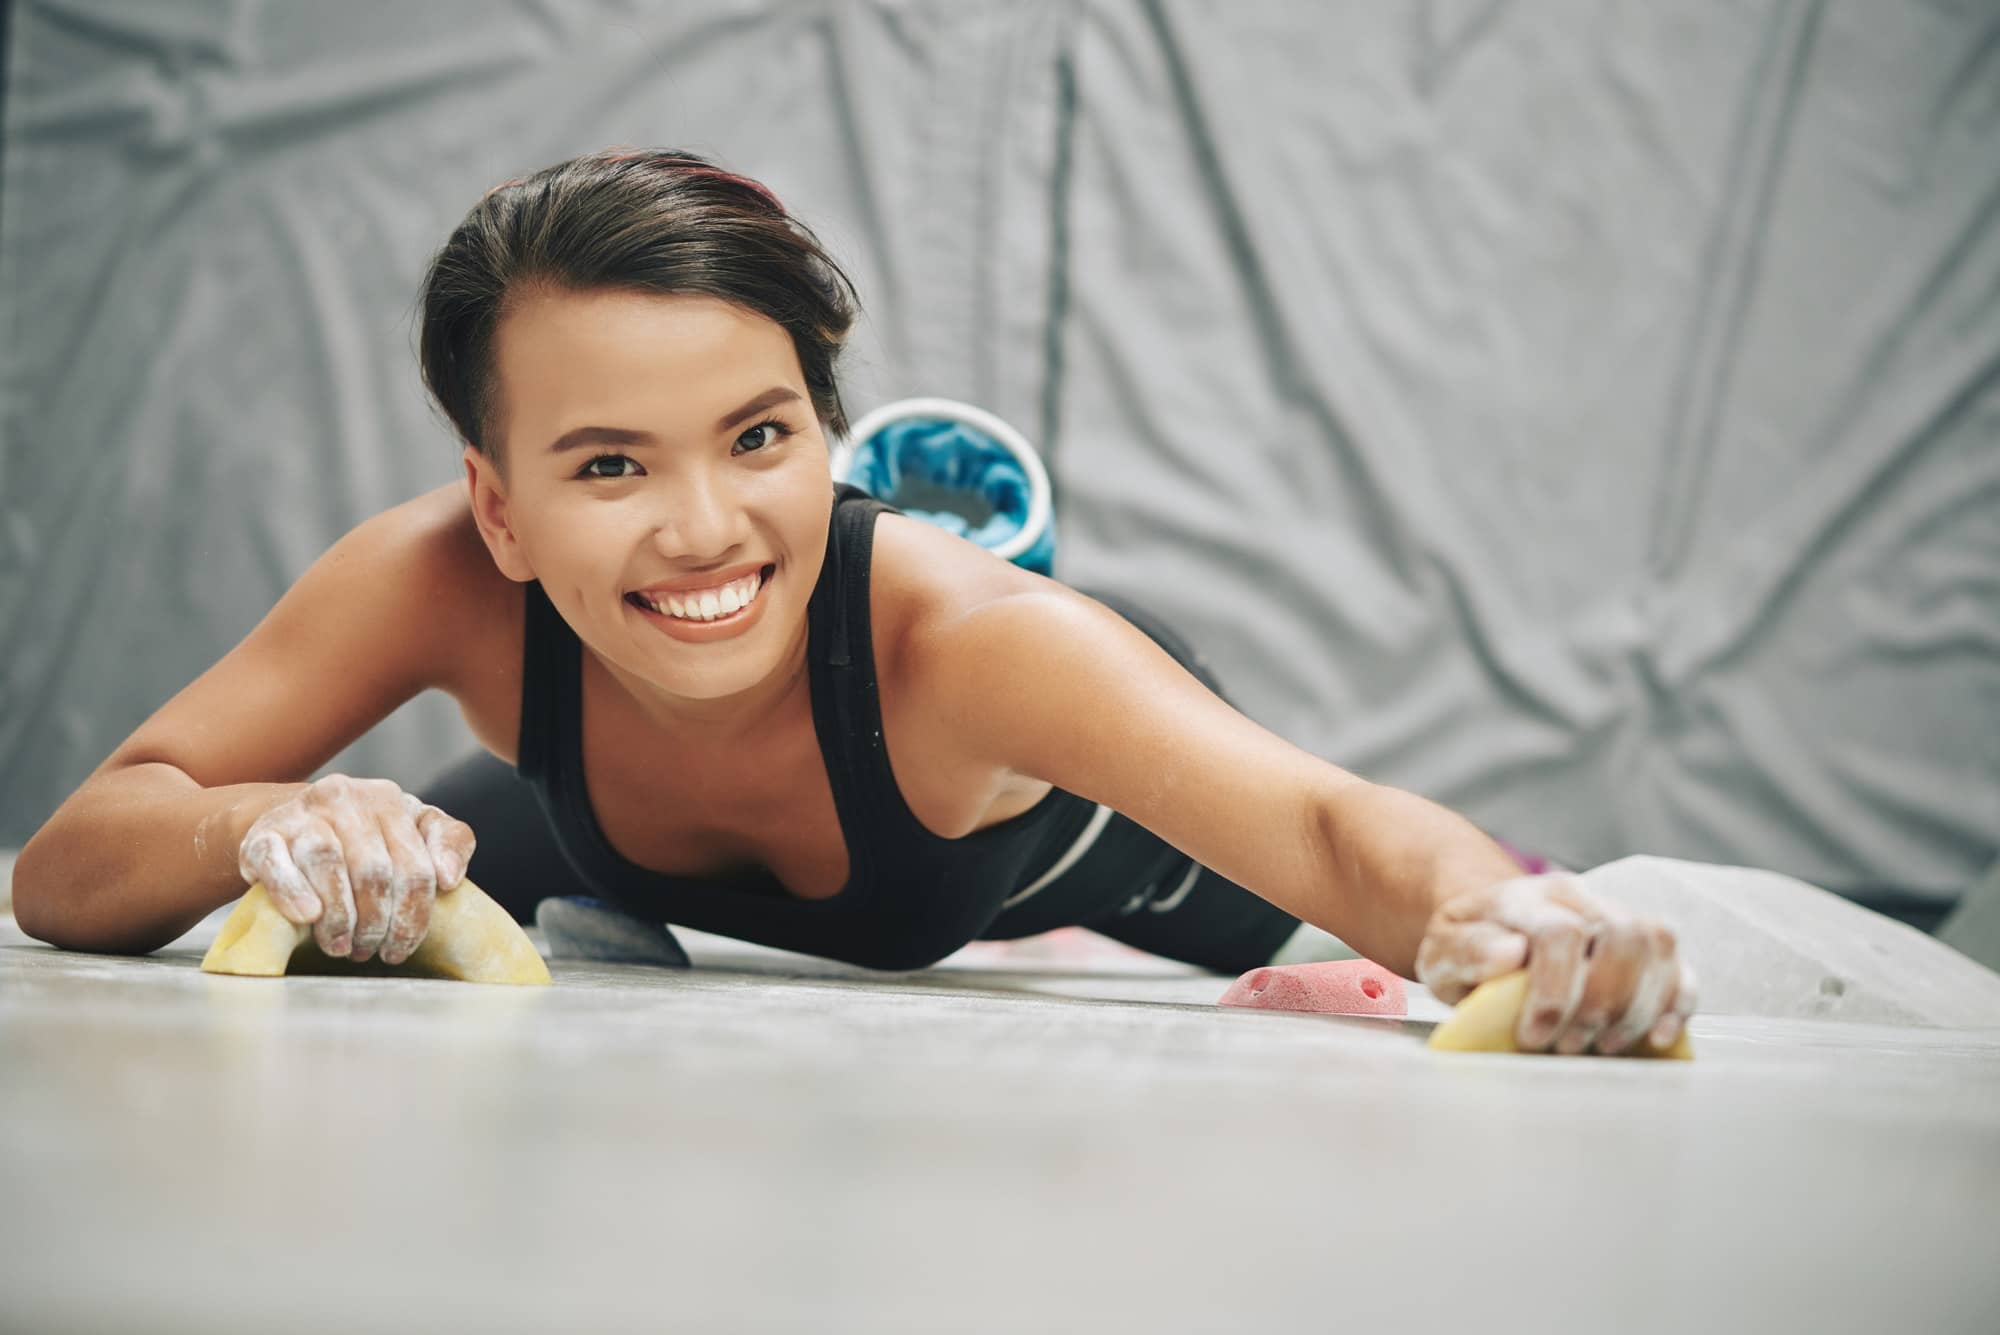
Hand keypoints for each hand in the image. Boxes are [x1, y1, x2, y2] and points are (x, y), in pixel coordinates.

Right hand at [236, 774, 473, 963]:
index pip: (415, 867)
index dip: (413, 917)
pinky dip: (293, 893)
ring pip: (328, 865)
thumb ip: (449, 842)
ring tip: (341, 945)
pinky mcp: (262, 835)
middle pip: (373, 872)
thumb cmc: (363, 836)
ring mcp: (300, 814)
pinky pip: (276, 864)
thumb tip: (450, 876)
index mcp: (387, 798)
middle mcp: (344, 797)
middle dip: (376, 923)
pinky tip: (307, 918)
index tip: (402, 948)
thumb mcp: (414, 830)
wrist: (290, 824)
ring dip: (338, 917)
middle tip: (369, 951)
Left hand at [1414, 873, 1696, 1054]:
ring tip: (1602, 1046)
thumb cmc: (1469, 949)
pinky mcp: (1647, 946)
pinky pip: (1681, 967)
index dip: (1554, 991)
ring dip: (1636, 1007)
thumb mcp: (1443, 951)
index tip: (1534, 1036)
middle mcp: (1580, 897)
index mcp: (1527, 897)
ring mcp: (1619, 915)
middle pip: (1621, 934)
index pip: (1561, 932)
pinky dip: (1676, 1005)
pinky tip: (1655, 1040)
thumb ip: (1467, 950)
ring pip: (1656, 944)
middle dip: (1600, 1002)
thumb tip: (1511, 953)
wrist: (1493, 928)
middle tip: (1569, 1046)